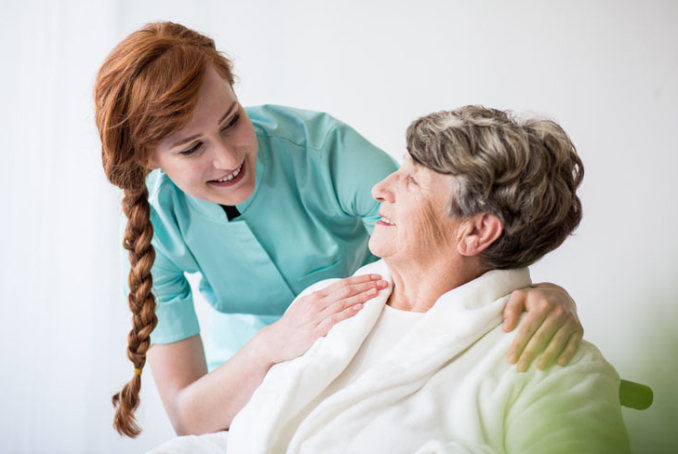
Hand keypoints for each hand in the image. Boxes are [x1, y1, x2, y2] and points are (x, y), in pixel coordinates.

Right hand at [260, 274, 388, 363]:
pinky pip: (333, 319)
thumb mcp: (306, 308)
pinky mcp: (314, 331)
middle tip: (383, 282)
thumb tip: (342, 297)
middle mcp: (316, 303)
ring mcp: (315, 316)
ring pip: (342, 302)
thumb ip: (322, 302)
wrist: (274, 342)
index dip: (361, 279)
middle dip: (366, 285)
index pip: (342, 283)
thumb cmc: (292, 327)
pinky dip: (347, 312)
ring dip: (361, 296)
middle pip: (345, 290)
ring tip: (376, 292)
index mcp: (315, 296)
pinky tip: (359, 308)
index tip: (376, 276)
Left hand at [503, 283, 582, 371]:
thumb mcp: (520, 295)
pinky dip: (568, 354)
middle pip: (541, 337)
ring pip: (557, 342)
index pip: (528, 328)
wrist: (560, 293)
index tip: (511, 358)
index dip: (518, 344)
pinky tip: (560, 363)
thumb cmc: (536, 297)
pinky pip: (574, 343)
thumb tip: (506, 328)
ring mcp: (570, 321)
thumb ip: (511, 309)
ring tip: (538, 368)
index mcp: (542, 305)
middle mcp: (558, 312)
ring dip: (548, 356)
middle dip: (530, 354)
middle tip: (520, 368)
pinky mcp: (578, 328)